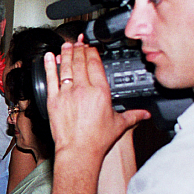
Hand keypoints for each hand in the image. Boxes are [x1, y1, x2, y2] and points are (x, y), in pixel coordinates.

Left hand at [43, 41, 147, 160]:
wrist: (78, 151)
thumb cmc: (97, 140)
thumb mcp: (119, 125)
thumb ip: (133, 115)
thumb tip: (145, 114)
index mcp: (100, 92)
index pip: (95, 64)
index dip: (92, 52)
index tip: (90, 47)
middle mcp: (83, 89)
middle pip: (80, 62)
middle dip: (79, 49)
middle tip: (78, 42)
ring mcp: (66, 93)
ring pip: (65, 67)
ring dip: (66, 53)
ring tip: (67, 45)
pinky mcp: (53, 100)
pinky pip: (50, 79)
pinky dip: (49, 66)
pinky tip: (48, 57)